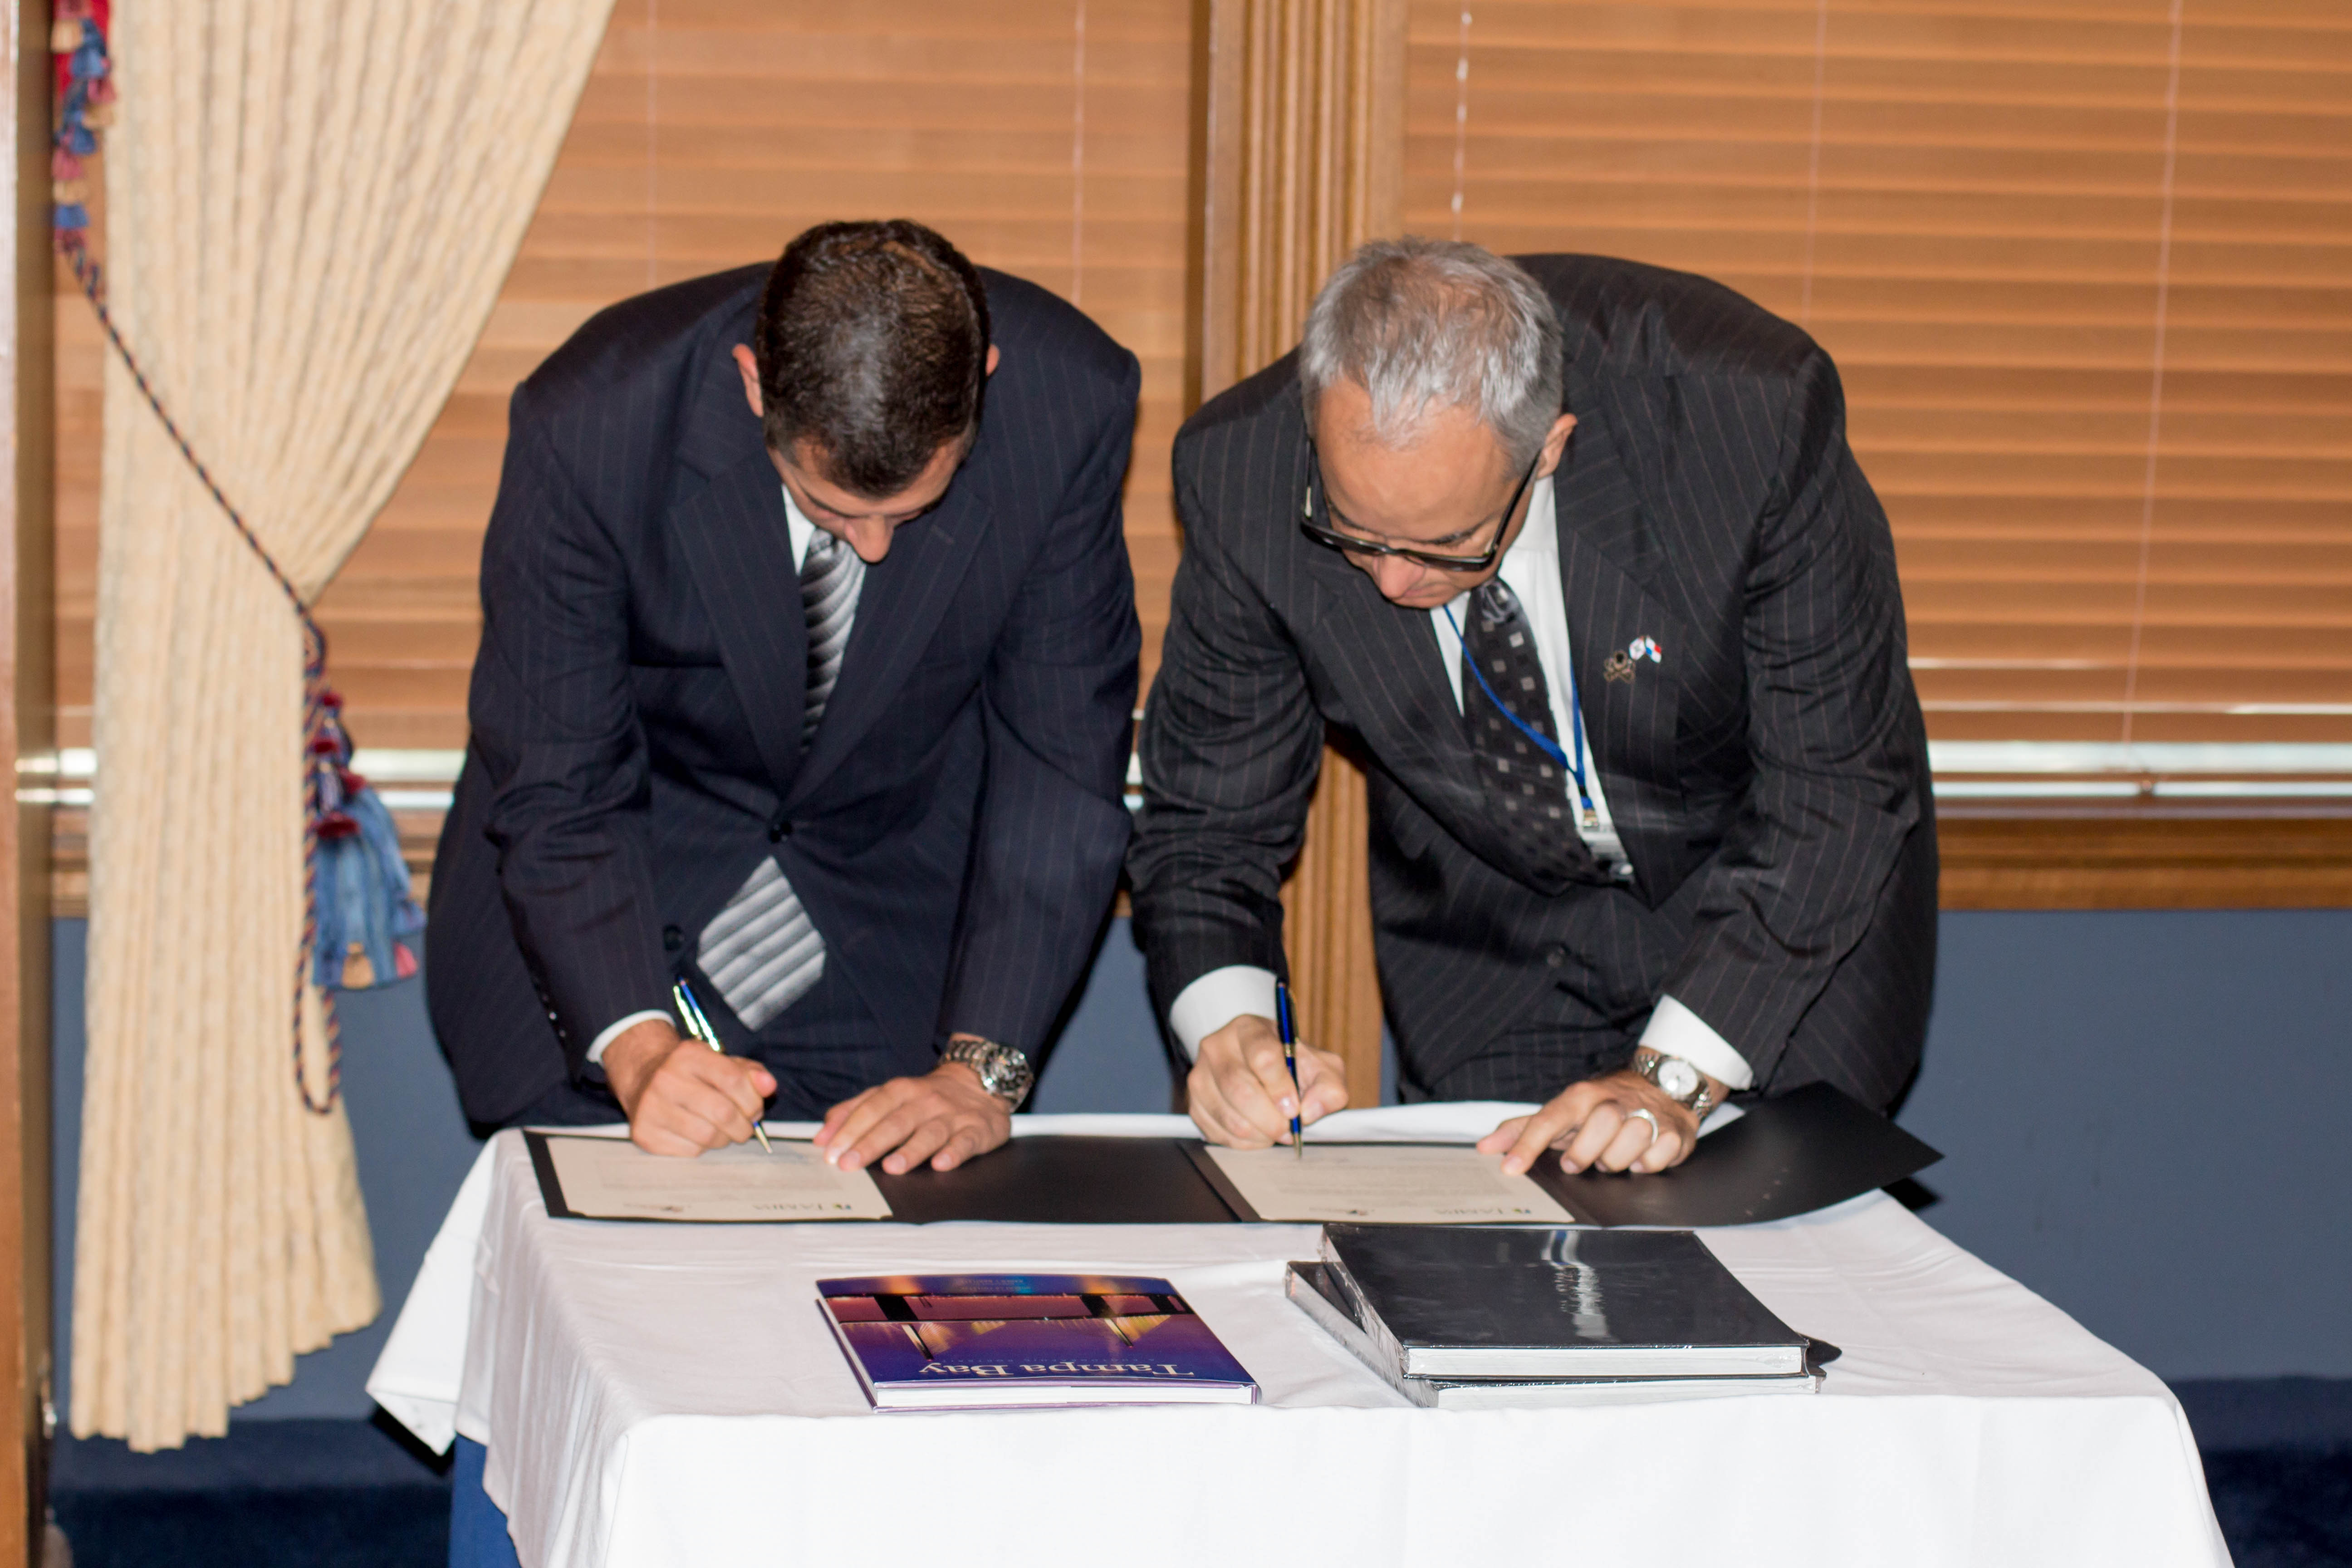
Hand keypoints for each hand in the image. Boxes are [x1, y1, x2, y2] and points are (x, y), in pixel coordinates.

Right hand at [603, 1018, 777, 1157]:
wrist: (643, 1078)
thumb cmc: (692, 1073)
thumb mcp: (721, 1062)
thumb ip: (750, 1073)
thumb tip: (769, 1086)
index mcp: (688, 1055)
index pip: (733, 1080)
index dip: (753, 1100)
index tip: (756, 1109)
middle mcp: (666, 1079)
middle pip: (723, 1113)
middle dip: (744, 1126)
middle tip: (745, 1126)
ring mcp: (651, 1107)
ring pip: (707, 1136)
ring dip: (725, 1139)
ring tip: (723, 1131)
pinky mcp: (644, 1133)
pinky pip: (689, 1151)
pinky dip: (702, 1147)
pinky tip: (698, 1135)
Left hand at [813, 1059, 1011, 1174]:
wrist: (980, 1082)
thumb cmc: (925, 1097)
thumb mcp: (889, 1095)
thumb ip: (854, 1111)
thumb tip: (822, 1136)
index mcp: (901, 1090)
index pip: (871, 1108)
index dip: (849, 1130)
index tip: (830, 1153)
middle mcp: (926, 1101)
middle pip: (896, 1122)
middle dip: (870, 1143)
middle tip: (849, 1164)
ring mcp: (952, 1115)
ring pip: (929, 1133)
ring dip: (910, 1150)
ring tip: (892, 1167)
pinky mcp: (976, 1129)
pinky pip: (965, 1141)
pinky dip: (953, 1152)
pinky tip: (941, 1164)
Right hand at [1187, 1014, 1348, 1147]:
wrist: (1260, 1066)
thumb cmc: (1292, 1065)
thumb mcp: (1321, 1067)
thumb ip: (1328, 1086)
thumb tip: (1311, 1111)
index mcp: (1249, 1029)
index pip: (1262, 1056)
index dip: (1281, 1088)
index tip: (1295, 1109)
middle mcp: (1217, 1047)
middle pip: (1240, 1090)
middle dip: (1270, 1119)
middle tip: (1287, 1130)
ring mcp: (1200, 1075)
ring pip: (1228, 1116)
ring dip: (1259, 1134)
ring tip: (1275, 1131)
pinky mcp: (1194, 1104)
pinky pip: (1217, 1132)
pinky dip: (1243, 1143)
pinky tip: (1258, 1133)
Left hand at [1477, 1066, 1713, 1176]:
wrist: (1663, 1087)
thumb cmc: (1601, 1108)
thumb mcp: (1563, 1114)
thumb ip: (1523, 1129)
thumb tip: (1484, 1147)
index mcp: (1580, 1097)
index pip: (1548, 1119)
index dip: (1527, 1145)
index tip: (1510, 1169)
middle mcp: (1612, 1101)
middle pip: (1599, 1126)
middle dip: (1587, 1151)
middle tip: (1581, 1160)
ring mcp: (1646, 1114)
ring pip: (1632, 1139)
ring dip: (1619, 1159)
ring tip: (1613, 1157)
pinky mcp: (1675, 1131)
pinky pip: (1659, 1156)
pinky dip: (1649, 1164)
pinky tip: (1641, 1158)